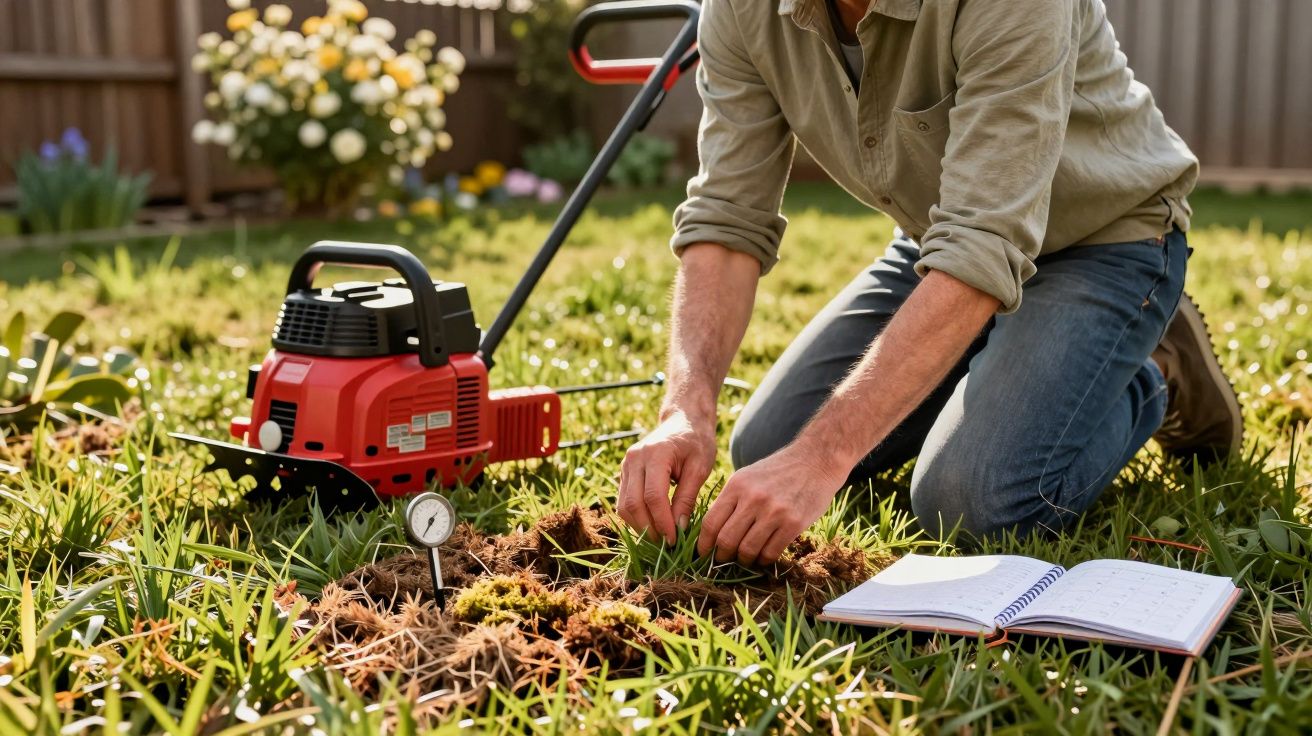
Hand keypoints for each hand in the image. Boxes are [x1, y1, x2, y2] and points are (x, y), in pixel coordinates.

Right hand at [618, 408, 717, 543]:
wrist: (683, 420)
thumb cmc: (696, 442)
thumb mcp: (700, 467)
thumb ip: (687, 497)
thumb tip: (678, 528)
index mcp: (655, 454)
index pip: (653, 496)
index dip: (662, 522)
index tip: (675, 540)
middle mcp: (634, 458)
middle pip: (633, 503)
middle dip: (649, 529)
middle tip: (667, 545)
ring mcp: (626, 464)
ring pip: (623, 505)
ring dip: (640, 526)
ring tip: (660, 538)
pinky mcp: (624, 471)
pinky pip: (623, 500)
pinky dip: (635, 517)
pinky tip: (652, 526)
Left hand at [697, 443, 847, 564]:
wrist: (816, 460)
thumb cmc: (777, 472)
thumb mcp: (747, 477)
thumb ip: (730, 501)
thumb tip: (711, 534)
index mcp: (737, 486)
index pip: (711, 523)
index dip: (704, 544)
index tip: (703, 553)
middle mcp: (753, 498)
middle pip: (726, 540)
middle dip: (721, 556)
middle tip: (723, 560)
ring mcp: (774, 511)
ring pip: (747, 550)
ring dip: (743, 560)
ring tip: (745, 558)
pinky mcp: (794, 523)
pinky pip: (770, 552)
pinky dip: (763, 560)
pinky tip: (763, 556)